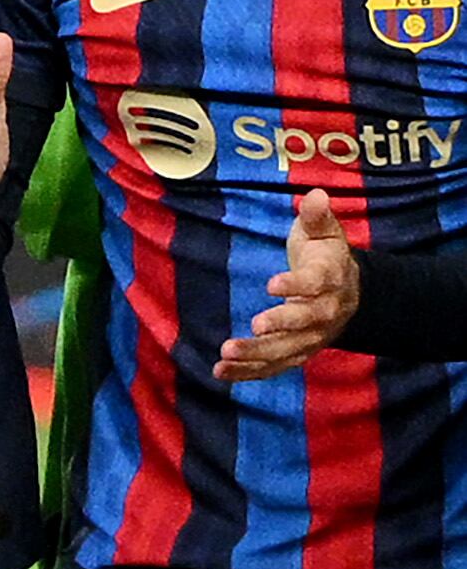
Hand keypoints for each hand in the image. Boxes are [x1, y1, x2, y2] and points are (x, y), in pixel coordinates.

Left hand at [218, 189, 364, 379]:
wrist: (348, 291)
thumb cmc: (326, 255)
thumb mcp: (325, 232)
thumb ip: (317, 216)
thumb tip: (316, 196)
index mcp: (330, 280)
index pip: (315, 285)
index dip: (296, 285)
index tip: (272, 284)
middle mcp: (324, 313)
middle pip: (306, 324)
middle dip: (281, 325)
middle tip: (255, 326)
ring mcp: (311, 337)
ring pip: (287, 350)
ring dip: (258, 354)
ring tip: (227, 354)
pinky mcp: (297, 351)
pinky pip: (274, 365)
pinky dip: (249, 372)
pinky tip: (220, 373)